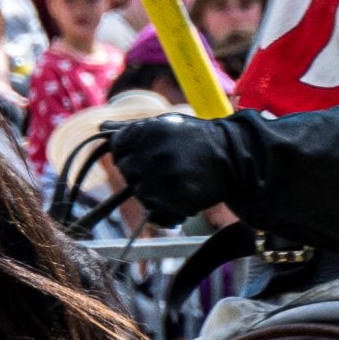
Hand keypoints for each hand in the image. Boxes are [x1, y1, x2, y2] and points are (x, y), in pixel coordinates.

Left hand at [107, 112, 239, 226]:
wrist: (236, 157)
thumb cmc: (200, 140)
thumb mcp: (168, 125)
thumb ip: (136, 130)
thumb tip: (102, 130)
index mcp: (147, 130)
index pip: (117, 147)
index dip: (128, 155)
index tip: (145, 158)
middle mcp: (151, 152)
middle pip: (127, 173)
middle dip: (143, 175)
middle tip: (168, 171)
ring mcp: (162, 176)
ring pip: (141, 195)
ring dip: (157, 195)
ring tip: (180, 184)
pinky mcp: (175, 198)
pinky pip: (157, 214)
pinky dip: (169, 213)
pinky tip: (185, 201)